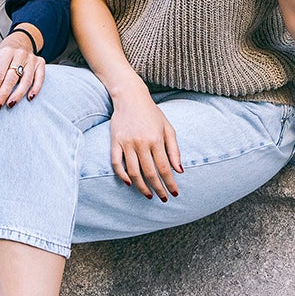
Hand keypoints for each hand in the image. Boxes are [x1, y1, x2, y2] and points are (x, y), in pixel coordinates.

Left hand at [0, 33, 44, 109]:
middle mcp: (20, 54)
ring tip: (10, 104)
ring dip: (18, 95)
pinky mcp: (40, 63)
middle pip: (11, 78)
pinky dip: (36, 89)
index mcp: (6, 52)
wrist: (20, 42)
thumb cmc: (5, 53)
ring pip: (26, 80)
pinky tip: (30, 97)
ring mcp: (31, 59)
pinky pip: (40, 78)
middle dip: (3, 94)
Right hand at [109, 83, 182, 200]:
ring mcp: (126, 143)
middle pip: (149, 173)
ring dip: (141, 187)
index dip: (170, 183)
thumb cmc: (152, 114)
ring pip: (133, 172)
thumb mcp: (168, 128)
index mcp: (156, 139)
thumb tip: (179, 171)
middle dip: (157, 188)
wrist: (130, 97)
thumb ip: (174, 150)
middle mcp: (141, 143)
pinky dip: (122, 175)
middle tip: (162, 198)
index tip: (174, 194)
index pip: (164, 168)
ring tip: (148, 194)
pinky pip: (116, 163)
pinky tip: (129, 183)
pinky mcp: (114, 141)